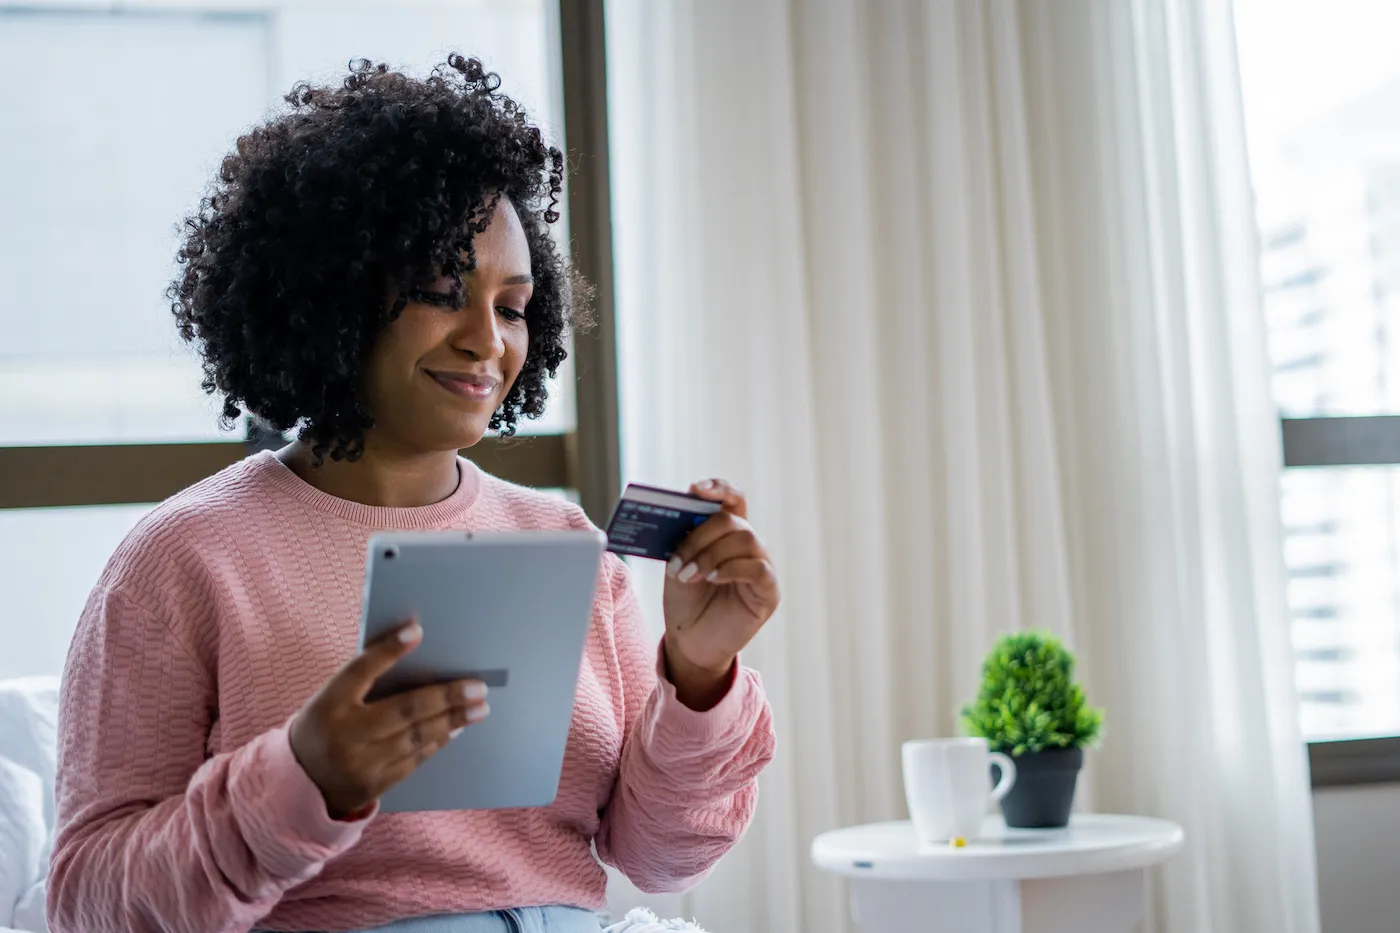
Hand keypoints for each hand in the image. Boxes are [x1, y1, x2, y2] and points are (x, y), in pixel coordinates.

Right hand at [288, 621, 489, 818]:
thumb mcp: (332, 697)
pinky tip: (456, 728)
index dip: (389, 650)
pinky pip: (413, 760)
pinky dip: (437, 741)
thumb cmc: (325, 726)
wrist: (299, 782)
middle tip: (478, 686)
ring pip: (415, 737)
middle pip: (403, 709)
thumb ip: (365, 677)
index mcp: (328, 702)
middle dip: (445, 696)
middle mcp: (344, 733)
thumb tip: (414, 645)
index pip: (360, 669)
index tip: (418, 631)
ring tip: (478, 707)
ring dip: (452, 720)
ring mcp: (359, 763)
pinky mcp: (373, 784)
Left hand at [662, 479, 779, 709]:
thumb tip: (680, 513)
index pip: (732, 498)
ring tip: (688, 574)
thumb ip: (684, 538)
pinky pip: (757, 568)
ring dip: (710, 555)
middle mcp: (748, 544)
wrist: (690, 641)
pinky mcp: (769, 591)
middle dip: (701, 536)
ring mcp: (762, 566)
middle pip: (733, 520)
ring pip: (745, 540)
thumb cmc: (686, 600)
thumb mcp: (678, 562)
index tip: (694, 489)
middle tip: (678, 559)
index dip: (719, 488)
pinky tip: (712, 579)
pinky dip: (731, 569)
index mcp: (727, 533)